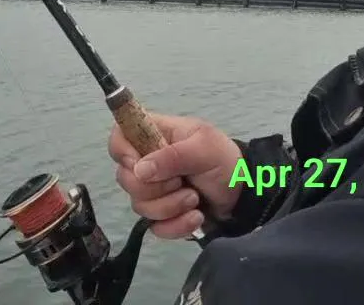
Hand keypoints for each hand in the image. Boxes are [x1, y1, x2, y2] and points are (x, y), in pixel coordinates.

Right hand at [107, 112, 243, 238]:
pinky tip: (196, 217)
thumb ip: (173, 156)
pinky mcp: (162, 215)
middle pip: (125, 178)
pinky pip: (154, 227)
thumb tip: (139, 169)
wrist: (245, 193)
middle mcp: (149, 163)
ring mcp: (154, 191)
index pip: (118, 137)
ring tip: (195, 198)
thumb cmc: (225, 161)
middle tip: (182, 182)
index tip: (140, 164)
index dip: (122, 151)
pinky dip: (176, 225)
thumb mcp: (205, 149)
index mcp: (156, 136)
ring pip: (139, 205)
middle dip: (156, 187)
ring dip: (171, 206)